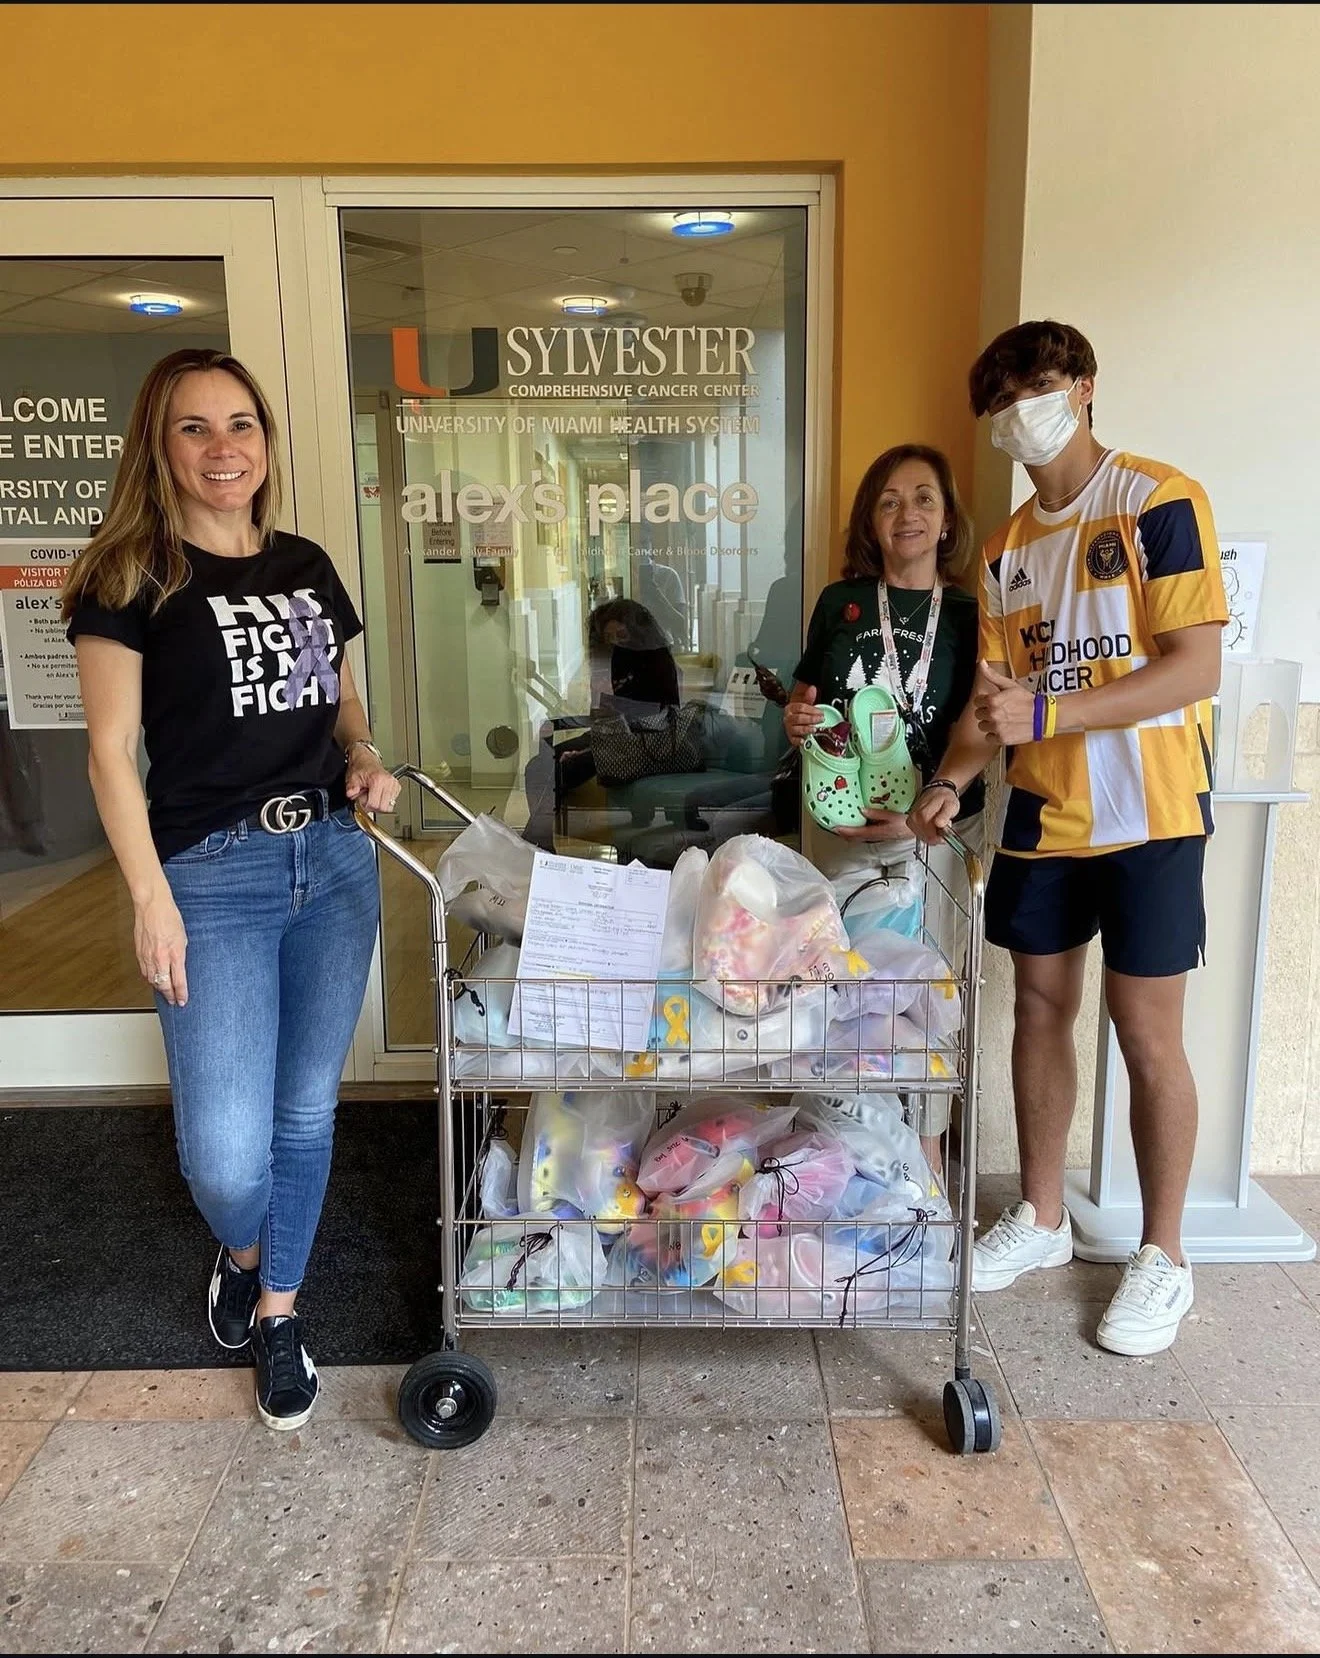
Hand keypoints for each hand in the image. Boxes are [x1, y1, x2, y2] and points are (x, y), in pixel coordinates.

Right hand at [135, 891, 188, 1006]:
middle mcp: (160, 958)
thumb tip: (179, 968)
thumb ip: (180, 955)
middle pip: (163, 985)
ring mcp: (147, 956)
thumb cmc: (170, 917)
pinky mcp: (139, 953)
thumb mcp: (183, 938)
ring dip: (159, 988)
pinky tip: (154, 979)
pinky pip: (144, 971)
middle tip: (174, 1001)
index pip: (178, 981)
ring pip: (152, 980)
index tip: (183, 1001)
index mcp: (174, 954)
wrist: (152, 905)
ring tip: (165, 992)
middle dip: (169, 996)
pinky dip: (150, 978)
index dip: (181, 994)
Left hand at [345, 753, 400, 813]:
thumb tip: (351, 794)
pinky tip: (378, 794)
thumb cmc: (360, 768)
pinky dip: (384, 801)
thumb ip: (351, 788)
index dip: (366, 806)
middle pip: (383, 807)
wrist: (366, 760)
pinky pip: (392, 802)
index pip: (375, 804)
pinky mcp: (397, 787)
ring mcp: (394, 785)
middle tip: (366, 798)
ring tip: (372, 795)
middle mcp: (388, 782)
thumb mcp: (352, 778)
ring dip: (379, 804)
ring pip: (389, 806)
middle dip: (373, 806)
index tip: (361, 801)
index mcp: (378, 780)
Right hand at [784, 685, 822, 747]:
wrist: (794, 721)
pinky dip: (798, 741)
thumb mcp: (805, 703)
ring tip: (814, 729)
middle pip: (799, 718)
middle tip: (820, 719)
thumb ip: (809, 697)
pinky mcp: (791, 737)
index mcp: (791, 708)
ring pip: (797, 729)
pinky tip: (804, 740)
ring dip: (806, 729)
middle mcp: (788, 718)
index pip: (801, 708)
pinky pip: (793, 740)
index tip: (820, 712)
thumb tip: (812, 688)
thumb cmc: (800, 713)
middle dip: (811, 719)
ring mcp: (789, 728)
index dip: (812, 710)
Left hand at [831, 807, 912, 842]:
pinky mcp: (879, 836)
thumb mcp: (891, 816)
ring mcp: (876, 838)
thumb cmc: (904, 823)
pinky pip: (864, 837)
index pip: (857, 833)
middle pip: (855, 838)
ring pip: (859, 838)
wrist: (914, 830)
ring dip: (849, 835)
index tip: (836, 828)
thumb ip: (876, 814)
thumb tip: (862, 810)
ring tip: (841, 829)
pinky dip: (856, 834)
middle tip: (834, 829)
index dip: (845, 831)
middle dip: (844, 834)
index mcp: (876, 832)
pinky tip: (855, 829)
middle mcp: (875, 837)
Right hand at [907, 785, 959, 844]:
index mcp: (923, 814)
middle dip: (937, 835)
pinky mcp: (910, 822)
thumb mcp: (951, 805)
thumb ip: (945, 815)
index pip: (930, 836)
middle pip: (926, 838)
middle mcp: (914, 818)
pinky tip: (932, 826)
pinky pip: (920, 834)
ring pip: (923, 837)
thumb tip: (939, 824)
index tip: (946, 831)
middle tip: (943, 825)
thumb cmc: (945, 798)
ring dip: (932, 834)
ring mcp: (911, 820)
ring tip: (938, 823)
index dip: (940, 837)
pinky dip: (928, 833)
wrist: (938, 791)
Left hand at [974, 664, 1036, 746]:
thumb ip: (992, 675)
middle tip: (1000, 711)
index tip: (994, 702)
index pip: (977, 702)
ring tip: (1003, 720)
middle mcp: (993, 715)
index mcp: (992, 700)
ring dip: (990, 724)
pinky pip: (989, 738)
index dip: (985, 701)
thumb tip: (981, 662)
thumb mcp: (1009, 685)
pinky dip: (995, 735)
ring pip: (982, 726)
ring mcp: (997, 728)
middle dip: (987, 712)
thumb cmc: (1026, 700)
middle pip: (978, 714)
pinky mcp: (1002, 739)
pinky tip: (1004, 729)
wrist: (1043, 717)